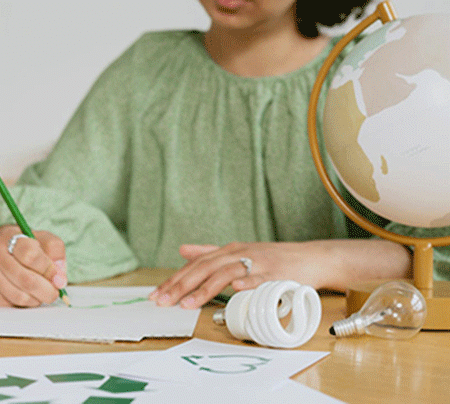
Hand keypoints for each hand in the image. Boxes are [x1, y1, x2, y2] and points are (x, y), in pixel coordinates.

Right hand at [0, 225, 66, 306]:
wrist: (6, 247)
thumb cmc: (29, 244)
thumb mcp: (45, 240)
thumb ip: (56, 253)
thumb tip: (59, 279)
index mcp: (11, 237)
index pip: (31, 255)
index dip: (48, 269)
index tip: (58, 277)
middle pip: (26, 279)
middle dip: (46, 290)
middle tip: (55, 293)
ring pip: (18, 295)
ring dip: (36, 299)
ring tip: (43, 293)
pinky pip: (10, 303)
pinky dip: (24, 303)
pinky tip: (29, 295)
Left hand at [149, 241, 330, 308]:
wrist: (309, 258)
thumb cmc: (273, 259)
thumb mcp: (239, 252)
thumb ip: (210, 252)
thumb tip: (183, 250)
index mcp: (229, 250)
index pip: (197, 264)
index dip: (176, 279)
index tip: (158, 294)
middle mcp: (240, 253)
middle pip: (206, 267)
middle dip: (182, 285)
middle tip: (163, 301)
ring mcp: (257, 263)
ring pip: (226, 272)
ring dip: (206, 288)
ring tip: (187, 303)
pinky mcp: (275, 273)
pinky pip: (258, 278)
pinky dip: (245, 283)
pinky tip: (233, 289)